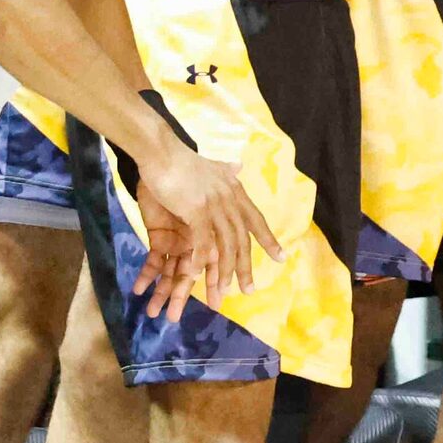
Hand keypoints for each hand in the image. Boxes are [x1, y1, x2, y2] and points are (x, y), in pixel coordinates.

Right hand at [132, 137, 281, 315]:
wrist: (162, 151)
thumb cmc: (182, 161)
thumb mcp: (211, 166)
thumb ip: (225, 170)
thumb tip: (237, 166)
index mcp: (234, 190)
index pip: (256, 219)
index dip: (268, 239)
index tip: (281, 258)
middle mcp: (230, 198)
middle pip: (243, 238)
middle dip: (247, 266)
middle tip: (249, 290)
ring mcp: (215, 204)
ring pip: (226, 243)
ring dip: (225, 270)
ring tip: (224, 292)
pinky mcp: (196, 210)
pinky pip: (203, 240)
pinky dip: (203, 259)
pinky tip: (198, 276)